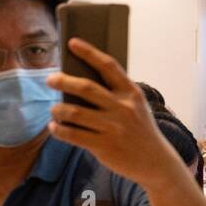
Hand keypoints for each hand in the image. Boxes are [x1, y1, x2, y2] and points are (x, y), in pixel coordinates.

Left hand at [47, 39, 173, 187]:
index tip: (72, 42)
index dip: (89, 53)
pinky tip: (54, 126)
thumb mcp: (136, 106)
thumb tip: (77, 82)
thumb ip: (114, 94)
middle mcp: (122, 108)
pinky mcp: (104, 146)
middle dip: (63, 81)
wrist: (156, 162)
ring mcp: (113, 127)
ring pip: (74, 112)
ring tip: (53, 109)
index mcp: (131, 93)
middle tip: (50, 79)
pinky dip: (59, 129)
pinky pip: (73, 134)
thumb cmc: (139, 129)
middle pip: (86, 88)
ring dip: (58, 109)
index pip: (108, 66)